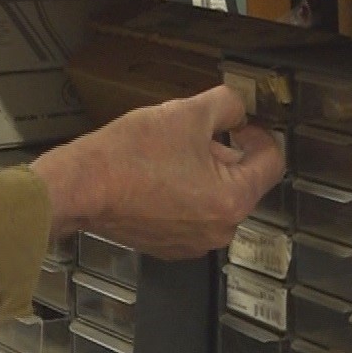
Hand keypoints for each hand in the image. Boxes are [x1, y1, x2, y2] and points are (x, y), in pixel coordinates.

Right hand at [29, 85, 283, 259]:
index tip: (242, 123)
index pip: (271, 162)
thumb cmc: (130, 155)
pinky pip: (189, 216)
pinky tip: (154, 176)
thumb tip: (237, 109)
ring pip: (213, 199)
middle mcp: (219, 231)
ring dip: (201, 174)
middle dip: (223, 154)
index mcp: (232, 199)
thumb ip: (225, 105)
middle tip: (194, 132)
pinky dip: (180, 195)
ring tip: (168, 153)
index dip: (259, 134)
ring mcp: (192, 244)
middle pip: (240, 182)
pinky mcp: (167, 247)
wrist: (80, 187)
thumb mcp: (185, 113)